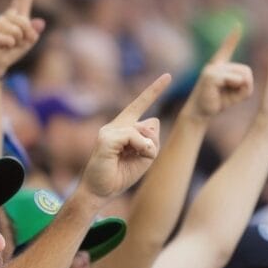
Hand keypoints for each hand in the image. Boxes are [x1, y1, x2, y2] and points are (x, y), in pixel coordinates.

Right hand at [0, 0, 44, 77]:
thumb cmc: (12, 50)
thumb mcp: (27, 40)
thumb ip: (33, 30)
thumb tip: (40, 23)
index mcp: (15, 17)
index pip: (20, 2)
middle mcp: (5, 17)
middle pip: (24, 21)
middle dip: (26, 35)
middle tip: (18, 42)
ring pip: (16, 30)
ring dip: (17, 41)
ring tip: (10, 44)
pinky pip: (8, 38)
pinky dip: (9, 45)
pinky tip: (3, 47)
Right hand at [82, 74, 171, 198]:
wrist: (99, 191)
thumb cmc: (120, 176)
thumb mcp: (143, 158)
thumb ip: (151, 140)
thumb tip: (153, 120)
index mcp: (123, 128)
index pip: (140, 105)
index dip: (154, 90)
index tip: (167, 76)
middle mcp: (115, 125)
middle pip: (151, 124)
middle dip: (152, 144)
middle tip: (138, 159)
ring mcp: (109, 130)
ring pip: (144, 130)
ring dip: (146, 148)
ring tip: (131, 160)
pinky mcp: (106, 138)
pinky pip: (134, 136)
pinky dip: (140, 147)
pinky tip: (131, 156)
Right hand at [184, 26, 252, 119]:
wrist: (200, 112)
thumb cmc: (218, 102)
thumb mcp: (237, 93)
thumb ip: (245, 83)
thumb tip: (240, 77)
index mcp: (220, 66)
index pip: (227, 48)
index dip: (232, 38)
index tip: (238, 26)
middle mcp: (215, 64)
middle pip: (246, 71)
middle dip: (246, 86)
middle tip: (232, 95)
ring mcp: (212, 69)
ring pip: (242, 76)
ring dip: (240, 89)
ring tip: (226, 95)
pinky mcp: (211, 76)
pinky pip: (234, 80)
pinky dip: (234, 89)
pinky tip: (220, 94)